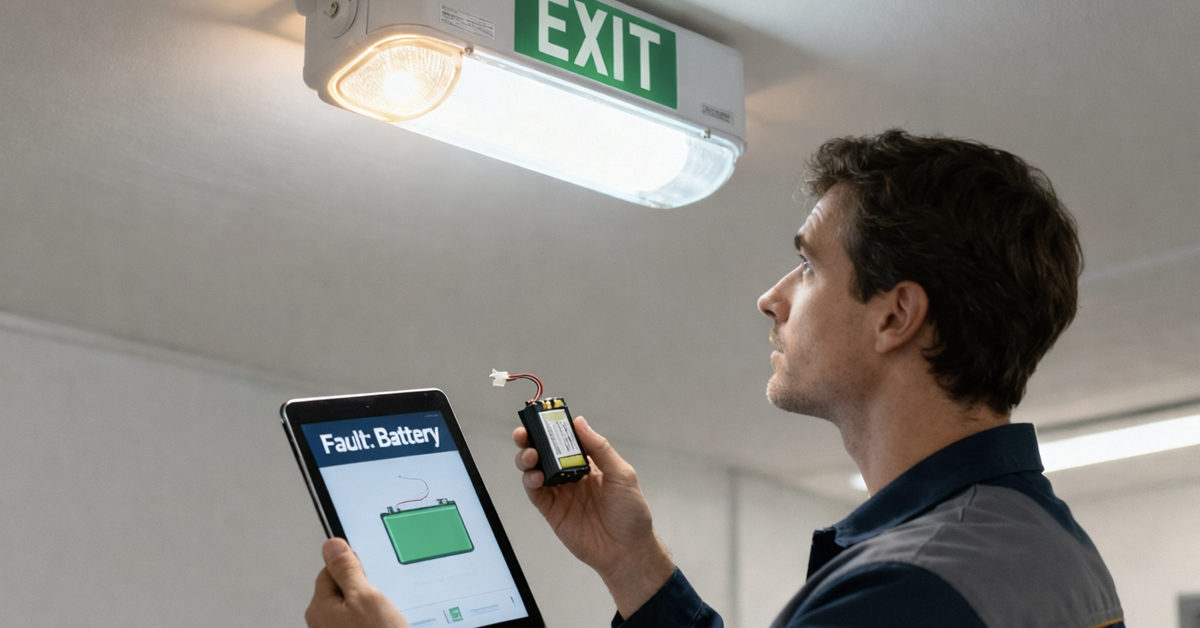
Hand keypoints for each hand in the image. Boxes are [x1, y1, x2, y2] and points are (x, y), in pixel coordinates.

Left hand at [305, 538, 409, 627]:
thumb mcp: (365, 597)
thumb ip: (347, 569)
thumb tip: (332, 545)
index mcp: (320, 607)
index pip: (331, 571)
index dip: (355, 568)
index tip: (372, 572)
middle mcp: (323, 624)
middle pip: (344, 590)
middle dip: (367, 590)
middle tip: (385, 597)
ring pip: (357, 609)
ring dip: (375, 608)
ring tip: (389, 617)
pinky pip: (364, 624)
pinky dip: (378, 623)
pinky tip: (390, 626)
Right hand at [514, 417, 673, 617]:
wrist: (626, 551)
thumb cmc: (630, 513)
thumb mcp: (622, 474)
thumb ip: (599, 449)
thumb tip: (580, 423)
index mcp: (589, 463)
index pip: (566, 440)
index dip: (552, 429)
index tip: (542, 417)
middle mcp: (571, 475)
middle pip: (545, 453)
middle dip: (531, 440)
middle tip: (524, 433)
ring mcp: (560, 493)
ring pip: (534, 470)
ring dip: (527, 459)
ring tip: (529, 455)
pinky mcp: (551, 511)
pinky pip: (535, 493)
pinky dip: (530, 481)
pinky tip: (534, 476)